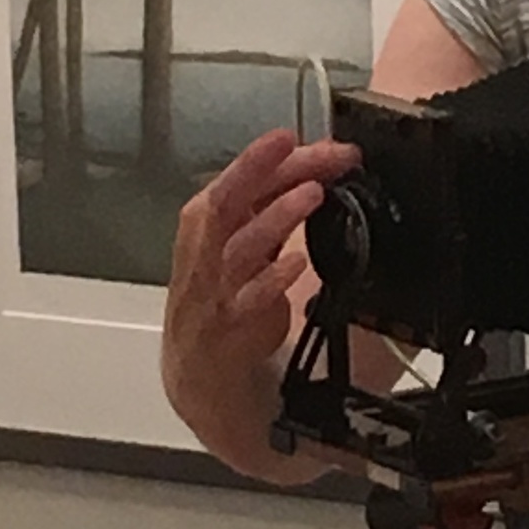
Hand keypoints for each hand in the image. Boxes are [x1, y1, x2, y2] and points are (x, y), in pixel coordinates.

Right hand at [160, 125, 358, 478]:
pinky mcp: (228, 332)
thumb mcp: (245, 251)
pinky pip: (248, 303)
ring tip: (313, 194)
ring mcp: (214, 294)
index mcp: (208, 227)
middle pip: (228, 201)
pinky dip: (271, 281)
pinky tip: (297, 265)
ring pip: (238, 247)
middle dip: (262, 169)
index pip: (241, 182)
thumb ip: (273, 213)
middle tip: (301, 146)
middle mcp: (204, 254)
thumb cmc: (226, 305)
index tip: (324, 144)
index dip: (278, 159)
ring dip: (275, 218)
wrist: (204, 384)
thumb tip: (322, 169)